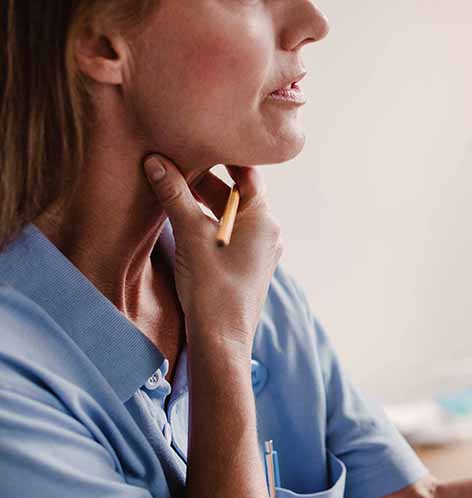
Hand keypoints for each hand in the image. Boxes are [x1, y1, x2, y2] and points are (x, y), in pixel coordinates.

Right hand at [143, 155, 282, 351]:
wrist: (221, 339)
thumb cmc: (212, 287)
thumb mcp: (190, 234)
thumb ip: (175, 194)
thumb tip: (156, 160)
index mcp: (264, 218)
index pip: (246, 172)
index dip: (221, 153)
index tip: (197, 137)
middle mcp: (268, 230)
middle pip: (235, 191)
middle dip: (204, 177)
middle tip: (172, 159)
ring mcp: (259, 248)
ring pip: (228, 211)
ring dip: (201, 199)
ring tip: (171, 184)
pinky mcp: (246, 263)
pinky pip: (227, 230)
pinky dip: (206, 220)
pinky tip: (182, 216)